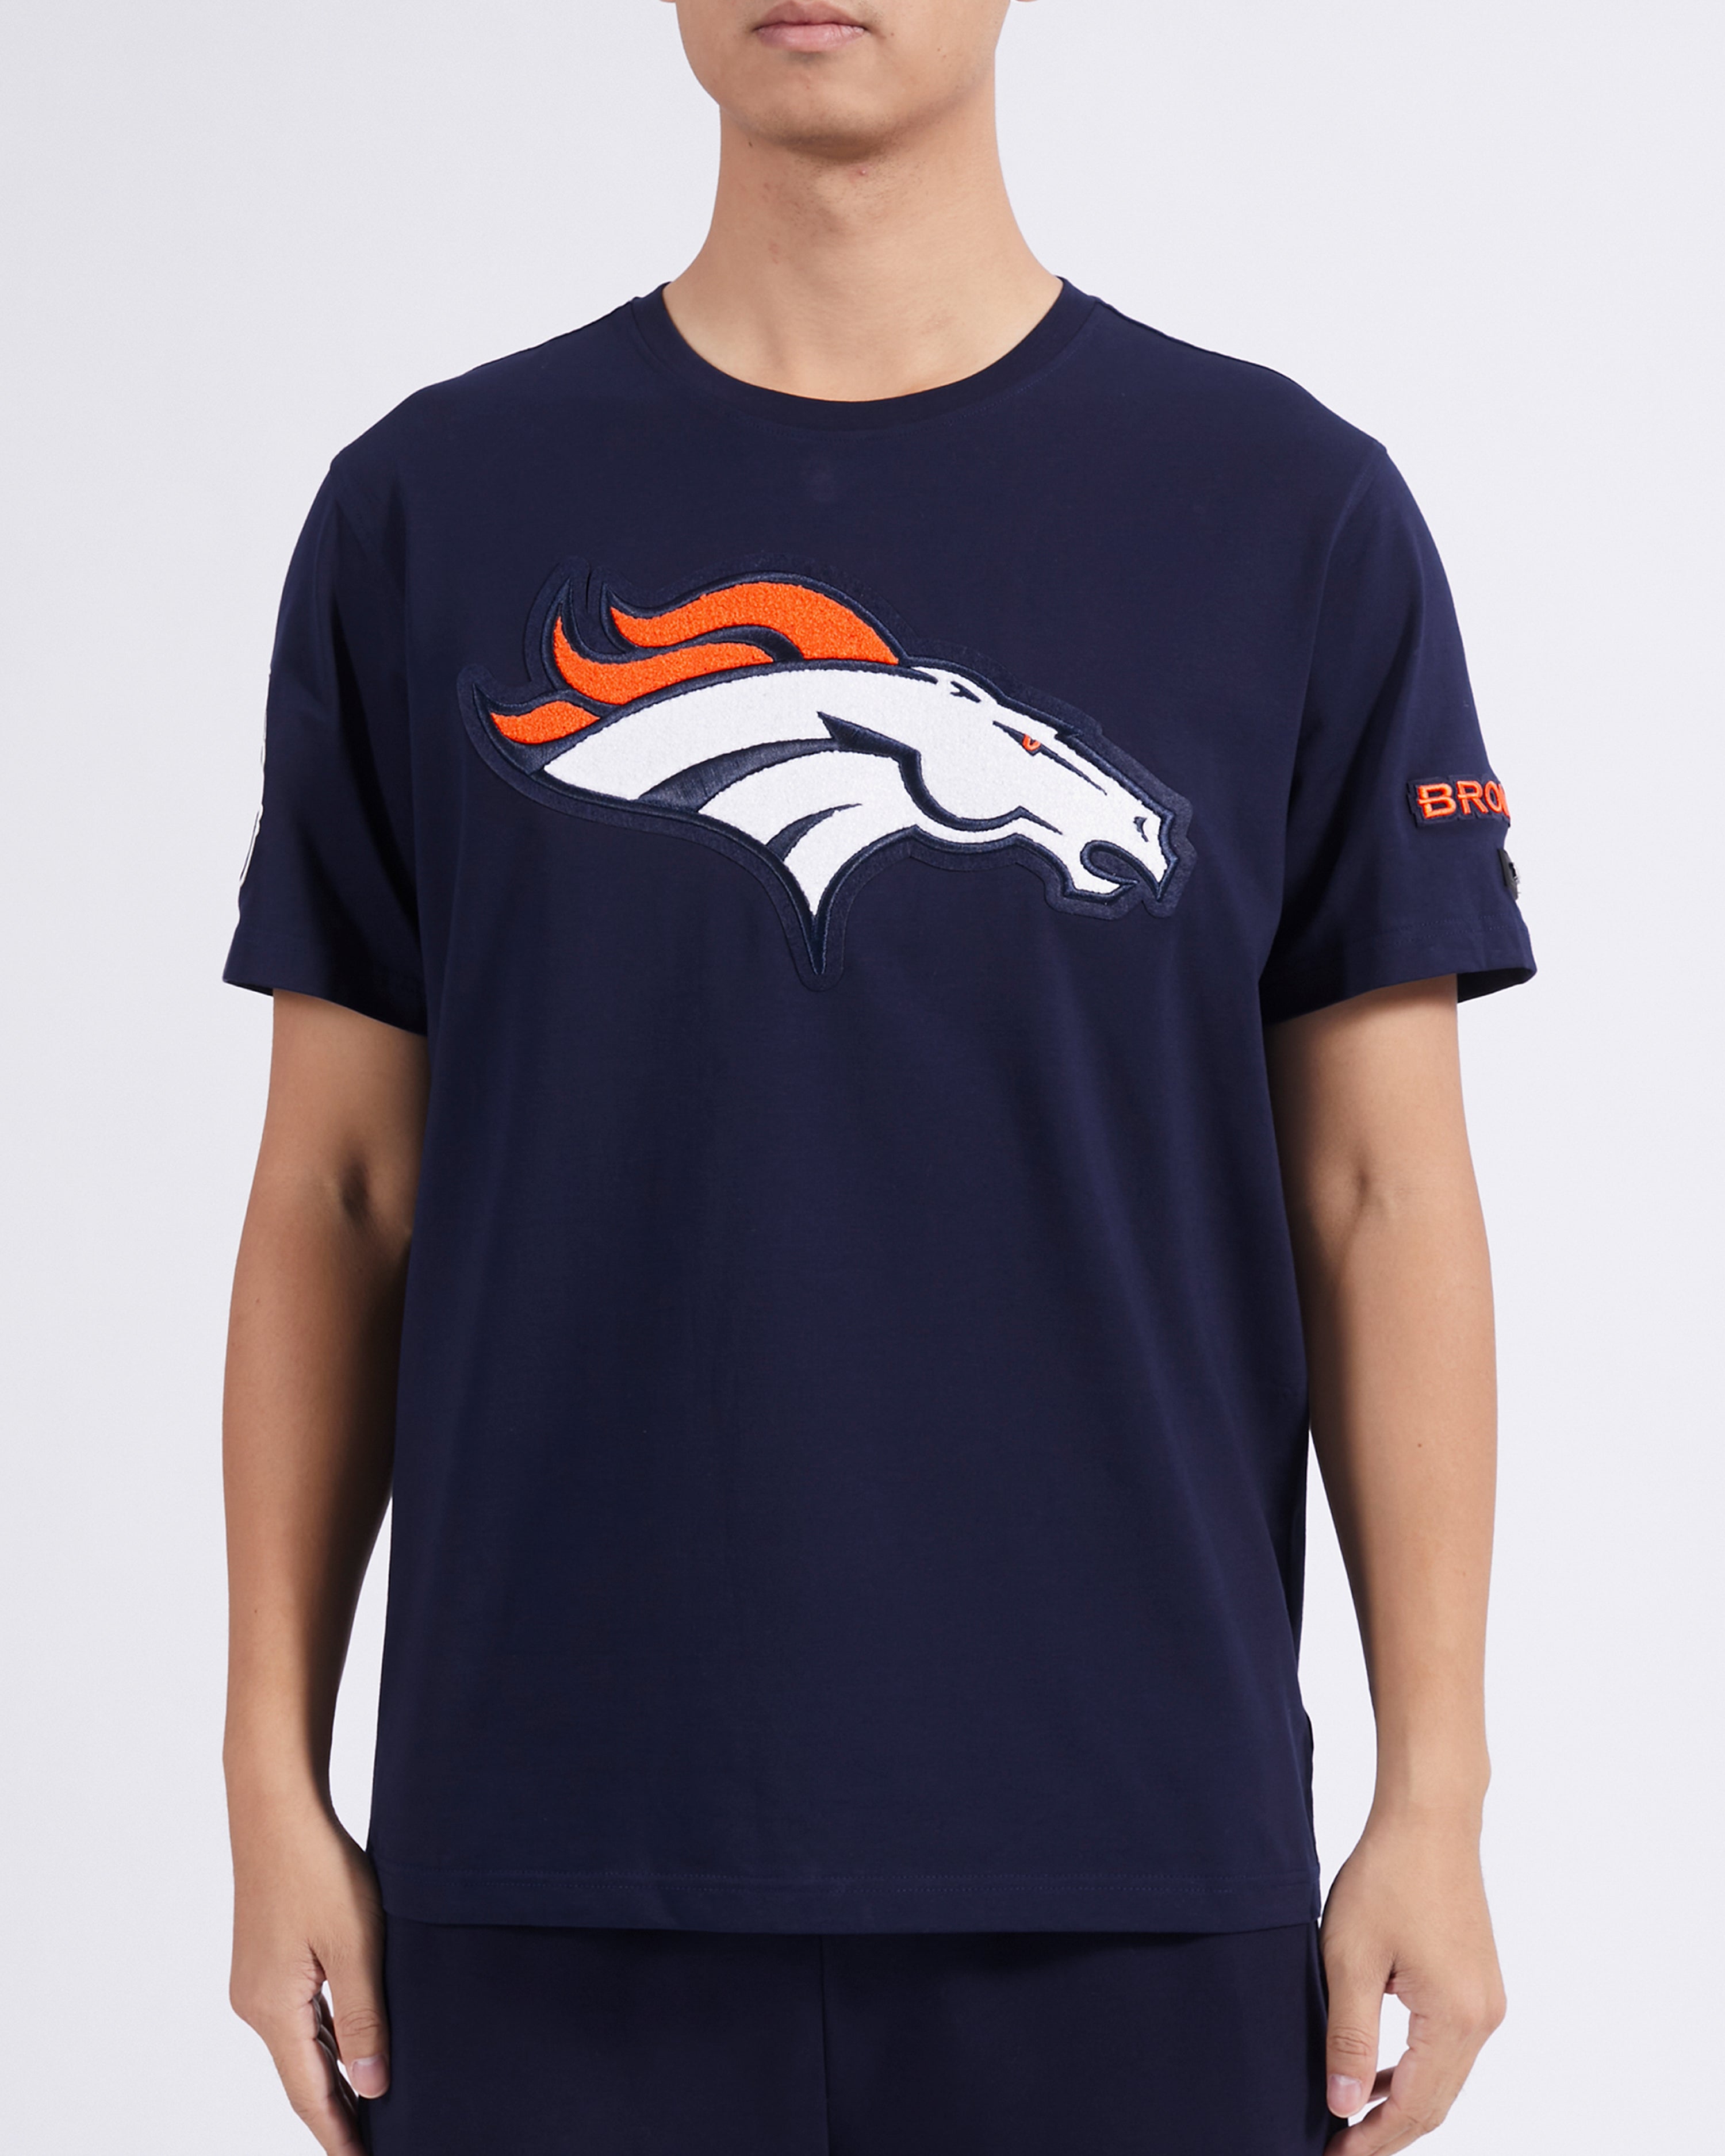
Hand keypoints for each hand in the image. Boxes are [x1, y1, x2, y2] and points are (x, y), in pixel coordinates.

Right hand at [228, 1787, 389, 2152]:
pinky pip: (296, 2014)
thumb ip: (363, 2020)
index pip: (310, 2094)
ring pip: (299, 2044)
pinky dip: (321, 2038)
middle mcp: (255, 2003)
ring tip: (365, 2106)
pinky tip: (346, 2044)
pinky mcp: (265, 1956)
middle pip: (301, 2076)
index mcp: (273, 2009)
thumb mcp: (355, 1945)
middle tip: (370, 2145)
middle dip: (334, 2114)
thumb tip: (369, 2088)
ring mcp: (256, 1979)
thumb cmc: (317, 1867)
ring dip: (329, 2075)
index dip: (338, 2134)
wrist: (276, 1808)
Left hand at [1321, 1811, 1505, 2152]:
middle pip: (1437, 2101)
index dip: (1374, 2140)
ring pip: (1444, 2076)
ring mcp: (1486, 2000)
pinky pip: (1447, 2046)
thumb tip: (1344, 2106)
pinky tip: (1379, 2071)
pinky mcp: (1477, 1982)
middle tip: (1339, 2148)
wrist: (1429, 1817)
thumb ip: (1350, 2038)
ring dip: (1401, 2100)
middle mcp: (1483, 2017)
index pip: (1416, 2107)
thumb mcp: (1351, 1958)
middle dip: (1388, 2130)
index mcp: (1456, 2017)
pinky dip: (1415, 2066)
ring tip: (1351, 2118)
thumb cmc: (1387, 1876)